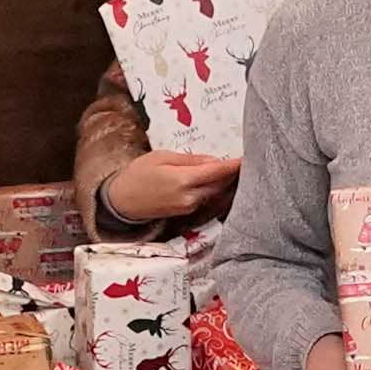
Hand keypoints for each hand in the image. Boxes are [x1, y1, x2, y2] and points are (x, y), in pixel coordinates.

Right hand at [106, 149, 241, 227]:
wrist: (122, 200)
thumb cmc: (139, 173)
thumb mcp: (163, 157)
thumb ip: (191, 160)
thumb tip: (214, 160)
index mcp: (183, 180)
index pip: (217, 171)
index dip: (235, 164)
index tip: (248, 157)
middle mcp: (190, 197)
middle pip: (221, 184)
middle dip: (233, 173)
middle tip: (246, 159)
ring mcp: (189, 207)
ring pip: (216, 192)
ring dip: (225, 181)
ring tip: (235, 167)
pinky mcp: (187, 212)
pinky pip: (207, 198)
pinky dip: (214, 188)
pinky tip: (218, 179)